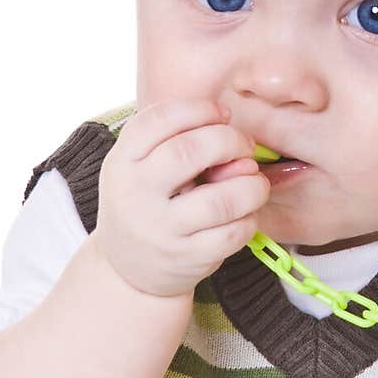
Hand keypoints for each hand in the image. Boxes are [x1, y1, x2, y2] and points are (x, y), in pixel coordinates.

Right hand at [93, 98, 271, 298]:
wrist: (126, 268)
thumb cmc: (146, 203)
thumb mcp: (144, 168)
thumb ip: (183, 146)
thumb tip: (242, 151)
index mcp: (121, 161)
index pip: (159, 119)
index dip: (200, 109)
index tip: (222, 114)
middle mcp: (135, 194)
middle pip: (190, 152)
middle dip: (230, 141)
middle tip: (245, 146)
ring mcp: (160, 230)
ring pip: (221, 200)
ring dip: (252, 185)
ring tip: (255, 182)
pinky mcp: (186, 258)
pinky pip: (232, 233)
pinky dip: (250, 218)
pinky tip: (245, 212)